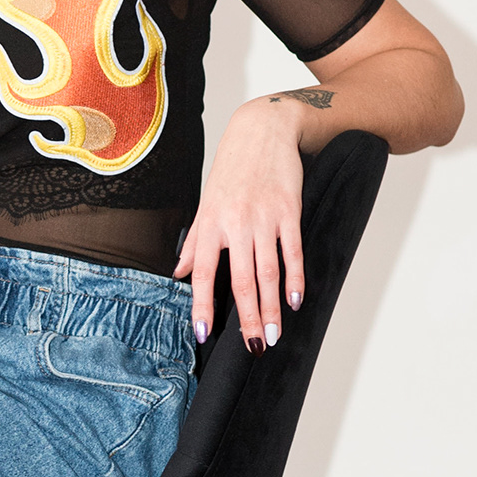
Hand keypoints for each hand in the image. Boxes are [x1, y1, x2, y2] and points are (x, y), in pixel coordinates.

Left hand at [174, 97, 310, 349]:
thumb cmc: (232, 169)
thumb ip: (195, 242)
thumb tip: (180, 274)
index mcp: (211, 224)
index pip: (205, 273)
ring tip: (274, 334)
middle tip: (254, 347)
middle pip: (241, 280)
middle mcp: (235, 223)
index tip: (203, 333)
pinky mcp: (289, 211)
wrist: (263, 129)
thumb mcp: (206, 203)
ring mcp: (264, 218)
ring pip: (268, 271)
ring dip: (272, 306)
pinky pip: (292, 251)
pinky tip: (295, 300)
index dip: (203, 305)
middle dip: (248, 317)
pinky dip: (296, 278)